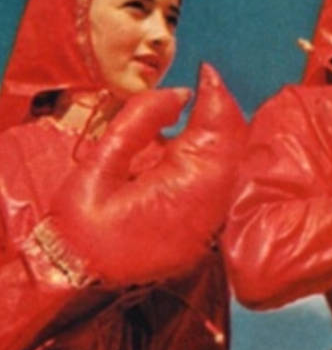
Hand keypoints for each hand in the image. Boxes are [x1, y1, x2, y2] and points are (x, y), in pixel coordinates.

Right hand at [45, 63, 245, 284]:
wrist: (80, 277)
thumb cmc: (82, 223)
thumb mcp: (99, 165)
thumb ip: (139, 123)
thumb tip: (179, 94)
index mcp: (185, 186)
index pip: (217, 129)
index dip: (215, 96)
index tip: (207, 72)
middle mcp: (210, 205)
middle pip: (234, 144)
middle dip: (221, 112)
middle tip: (206, 86)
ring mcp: (212, 222)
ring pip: (234, 164)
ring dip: (221, 135)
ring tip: (203, 110)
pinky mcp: (207, 231)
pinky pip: (224, 185)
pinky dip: (217, 159)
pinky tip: (198, 146)